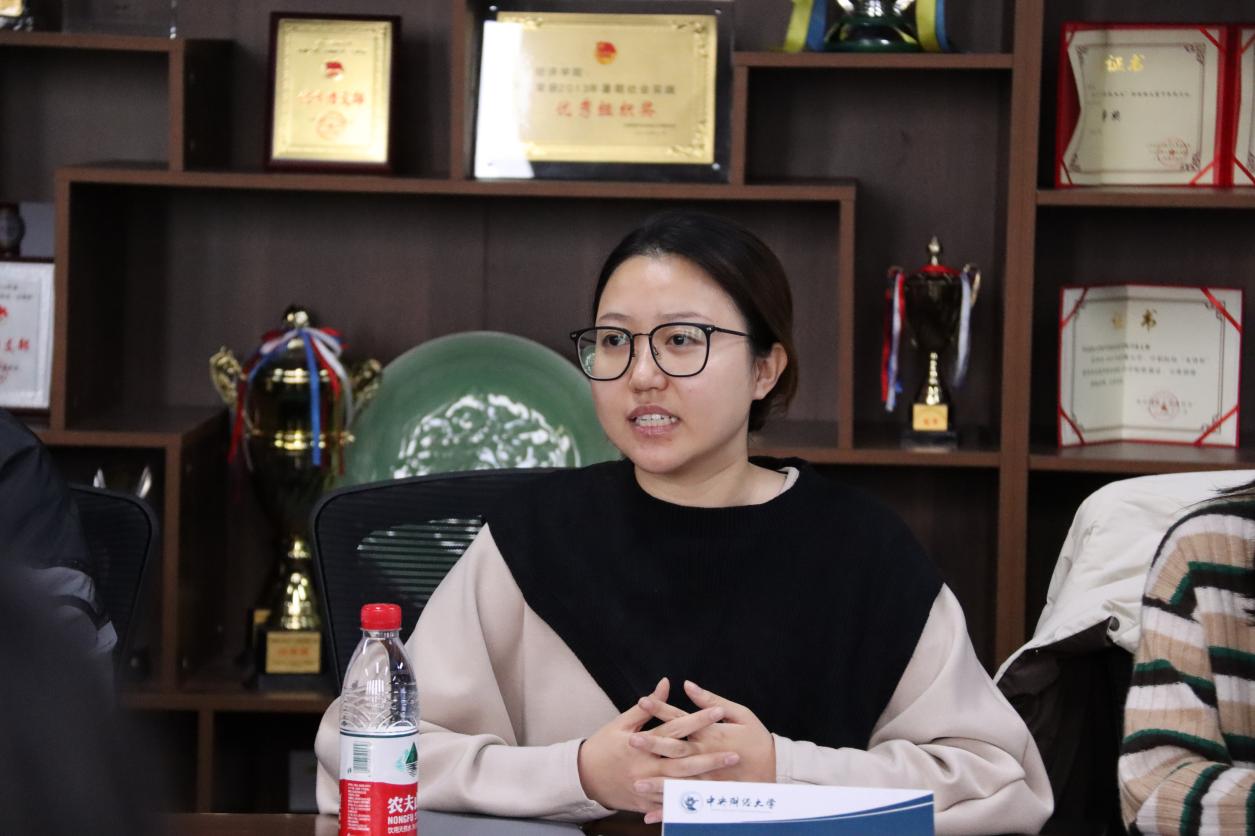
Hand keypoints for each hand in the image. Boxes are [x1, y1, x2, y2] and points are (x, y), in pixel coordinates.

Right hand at [577, 677, 739, 816]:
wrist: (583, 777)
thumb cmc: (603, 745)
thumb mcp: (621, 722)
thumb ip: (648, 706)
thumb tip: (666, 684)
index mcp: (639, 742)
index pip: (675, 729)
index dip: (697, 720)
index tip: (718, 711)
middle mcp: (644, 765)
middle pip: (683, 762)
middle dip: (710, 758)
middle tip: (734, 754)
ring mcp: (645, 786)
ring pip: (680, 786)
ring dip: (704, 782)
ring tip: (726, 778)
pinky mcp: (644, 802)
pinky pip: (668, 805)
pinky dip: (687, 804)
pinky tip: (707, 801)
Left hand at [631, 680, 775, 821]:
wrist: (777, 768)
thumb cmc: (757, 737)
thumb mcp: (739, 713)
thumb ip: (711, 701)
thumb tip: (688, 686)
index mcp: (711, 733)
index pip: (681, 719)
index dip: (661, 709)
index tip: (642, 701)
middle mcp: (707, 755)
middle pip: (676, 750)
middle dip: (653, 745)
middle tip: (631, 741)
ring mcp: (708, 777)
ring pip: (679, 780)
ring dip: (657, 783)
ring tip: (636, 783)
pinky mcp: (711, 794)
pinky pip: (688, 804)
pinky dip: (669, 810)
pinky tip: (649, 816)